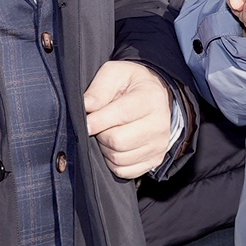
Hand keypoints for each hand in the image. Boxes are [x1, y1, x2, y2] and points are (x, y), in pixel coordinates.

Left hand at [84, 60, 178, 177]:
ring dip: (105, 149)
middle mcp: (159, 124)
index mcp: (150, 99)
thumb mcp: (115, 74)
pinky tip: (115, 147)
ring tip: (108, 133)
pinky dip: (113, 162)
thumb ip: (99, 88)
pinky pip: (124, 171)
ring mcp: (159, 145)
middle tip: (99, 125)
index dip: (97, 121)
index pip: (121, 115)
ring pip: (118, 158)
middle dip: (101, 134)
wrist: (155, 96)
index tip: (86, 122)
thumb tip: (86, 106)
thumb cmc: (130, 85)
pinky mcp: (155, 160)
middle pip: (118, 141)